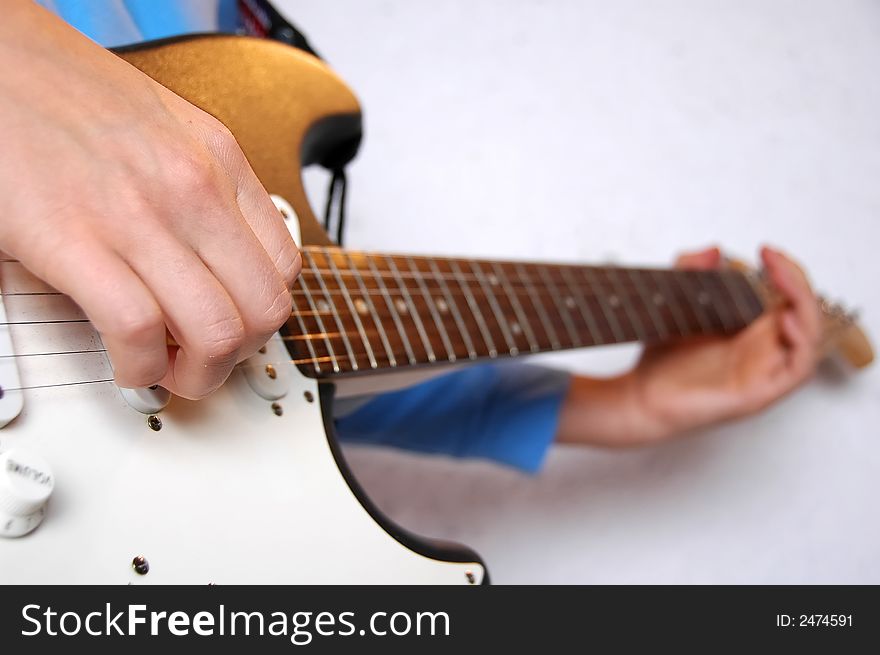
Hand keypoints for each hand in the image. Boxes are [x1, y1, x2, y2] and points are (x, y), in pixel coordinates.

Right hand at [0, 2, 300, 398]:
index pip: (284, 267)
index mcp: (219, 160)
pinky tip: (127, 361)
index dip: (261, 315)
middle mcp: (192, 188)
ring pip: (216, 332)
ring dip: (197, 375)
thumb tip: (220, 260)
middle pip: (263, 310)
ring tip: (169, 371)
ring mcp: (139, 215)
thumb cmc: (65, 92)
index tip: (236, 327)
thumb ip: (204, 190)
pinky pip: (139, 333)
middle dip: (239, 356)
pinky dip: (140, 367)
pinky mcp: (75, 240)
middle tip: (205, 362)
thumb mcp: (168, 128)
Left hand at [556, 246, 820, 446]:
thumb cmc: (660, 360)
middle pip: (804, 314)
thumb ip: (690, 271)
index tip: (764, 250)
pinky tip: (782, 319)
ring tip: (782, 281)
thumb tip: (713, 249)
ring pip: (809, 340)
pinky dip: (800, 344)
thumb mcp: (673, 303)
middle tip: (772, 258)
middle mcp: (762, 351)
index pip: (788, 299)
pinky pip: (797, 370)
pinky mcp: (757, 395)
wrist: (638, 397)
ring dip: (804, 307)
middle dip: (796, 281)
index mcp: (750, 332)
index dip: (786, 272)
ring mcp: (762, 373)